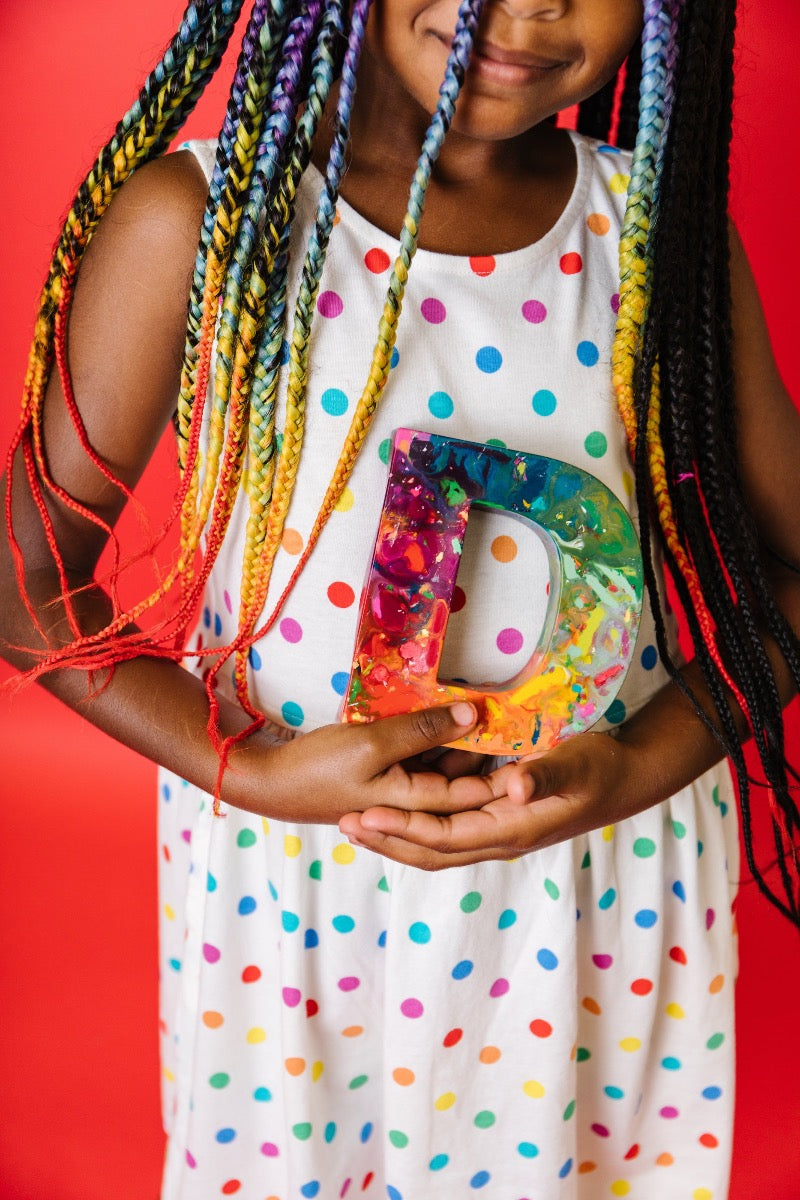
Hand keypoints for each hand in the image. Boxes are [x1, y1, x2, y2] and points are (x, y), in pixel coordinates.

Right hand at [230, 701, 497, 823]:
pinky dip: (436, 743)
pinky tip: (449, 716)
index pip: (476, 792)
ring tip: (495, 712)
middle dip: (492, 757)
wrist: (267, 783)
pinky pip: (421, 762)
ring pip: (444, 770)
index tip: (537, 743)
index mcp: (416, 806)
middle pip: (464, 781)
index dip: (508, 771)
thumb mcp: (372, 744)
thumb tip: (472, 714)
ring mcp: (398, 793)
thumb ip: (423, 729)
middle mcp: (413, 805)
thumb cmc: (318, 768)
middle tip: (523, 724)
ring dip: (464, 746)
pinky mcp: (383, 779)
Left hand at [338, 730, 657, 868]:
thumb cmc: (600, 769)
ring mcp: (498, 829)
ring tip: (359, 821)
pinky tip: (399, 808)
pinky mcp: (499, 816)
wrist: (626, 778)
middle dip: (388, 841)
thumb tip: (514, 786)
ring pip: (436, 843)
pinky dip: (418, 823)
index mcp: (510, 829)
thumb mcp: (576, 765)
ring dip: (398, 835)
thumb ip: (545, 773)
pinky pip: (450, 828)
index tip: (366, 817)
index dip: (403, 830)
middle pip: (430, 850)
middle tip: (345, 824)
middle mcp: (498, 836)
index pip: (443, 838)